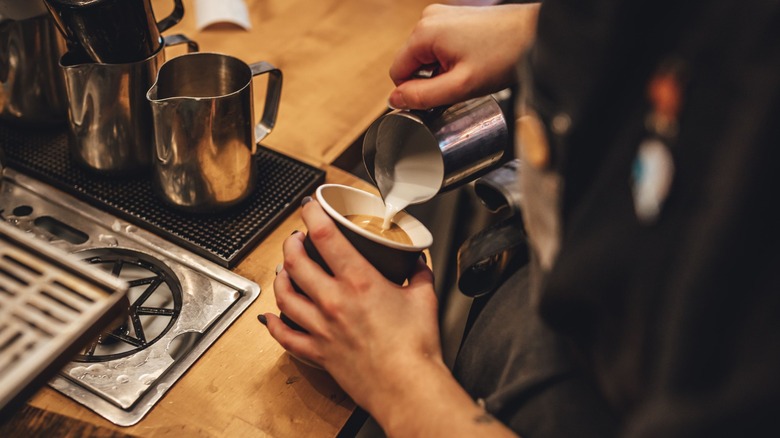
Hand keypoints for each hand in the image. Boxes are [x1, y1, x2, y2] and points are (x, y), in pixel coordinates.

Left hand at [264, 199, 441, 410]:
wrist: (406, 388)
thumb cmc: (415, 348)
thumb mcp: (424, 298)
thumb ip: (419, 274)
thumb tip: (418, 262)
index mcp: (359, 282)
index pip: (324, 236)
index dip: (312, 214)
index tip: (309, 205)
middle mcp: (333, 301)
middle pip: (295, 262)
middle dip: (291, 243)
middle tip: (296, 237)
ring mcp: (321, 327)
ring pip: (284, 294)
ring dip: (280, 277)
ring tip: (283, 268)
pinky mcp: (317, 352)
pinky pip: (285, 335)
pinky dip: (274, 323)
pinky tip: (271, 316)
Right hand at [388, 3, 538, 108]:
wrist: (536, 34)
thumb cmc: (505, 55)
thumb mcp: (460, 86)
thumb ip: (423, 96)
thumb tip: (395, 100)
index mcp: (424, 32)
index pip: (397, 72)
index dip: (415, 91)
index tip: (440, 96)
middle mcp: (429, 18)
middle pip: (412, 63)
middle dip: (431, 79)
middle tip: (460, 84)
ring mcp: (442, 15)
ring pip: (426, 56)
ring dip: (442, 70)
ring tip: (470, 72)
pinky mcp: (455, 17)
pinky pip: (440, 46)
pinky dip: (451, 59)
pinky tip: (472, 62)